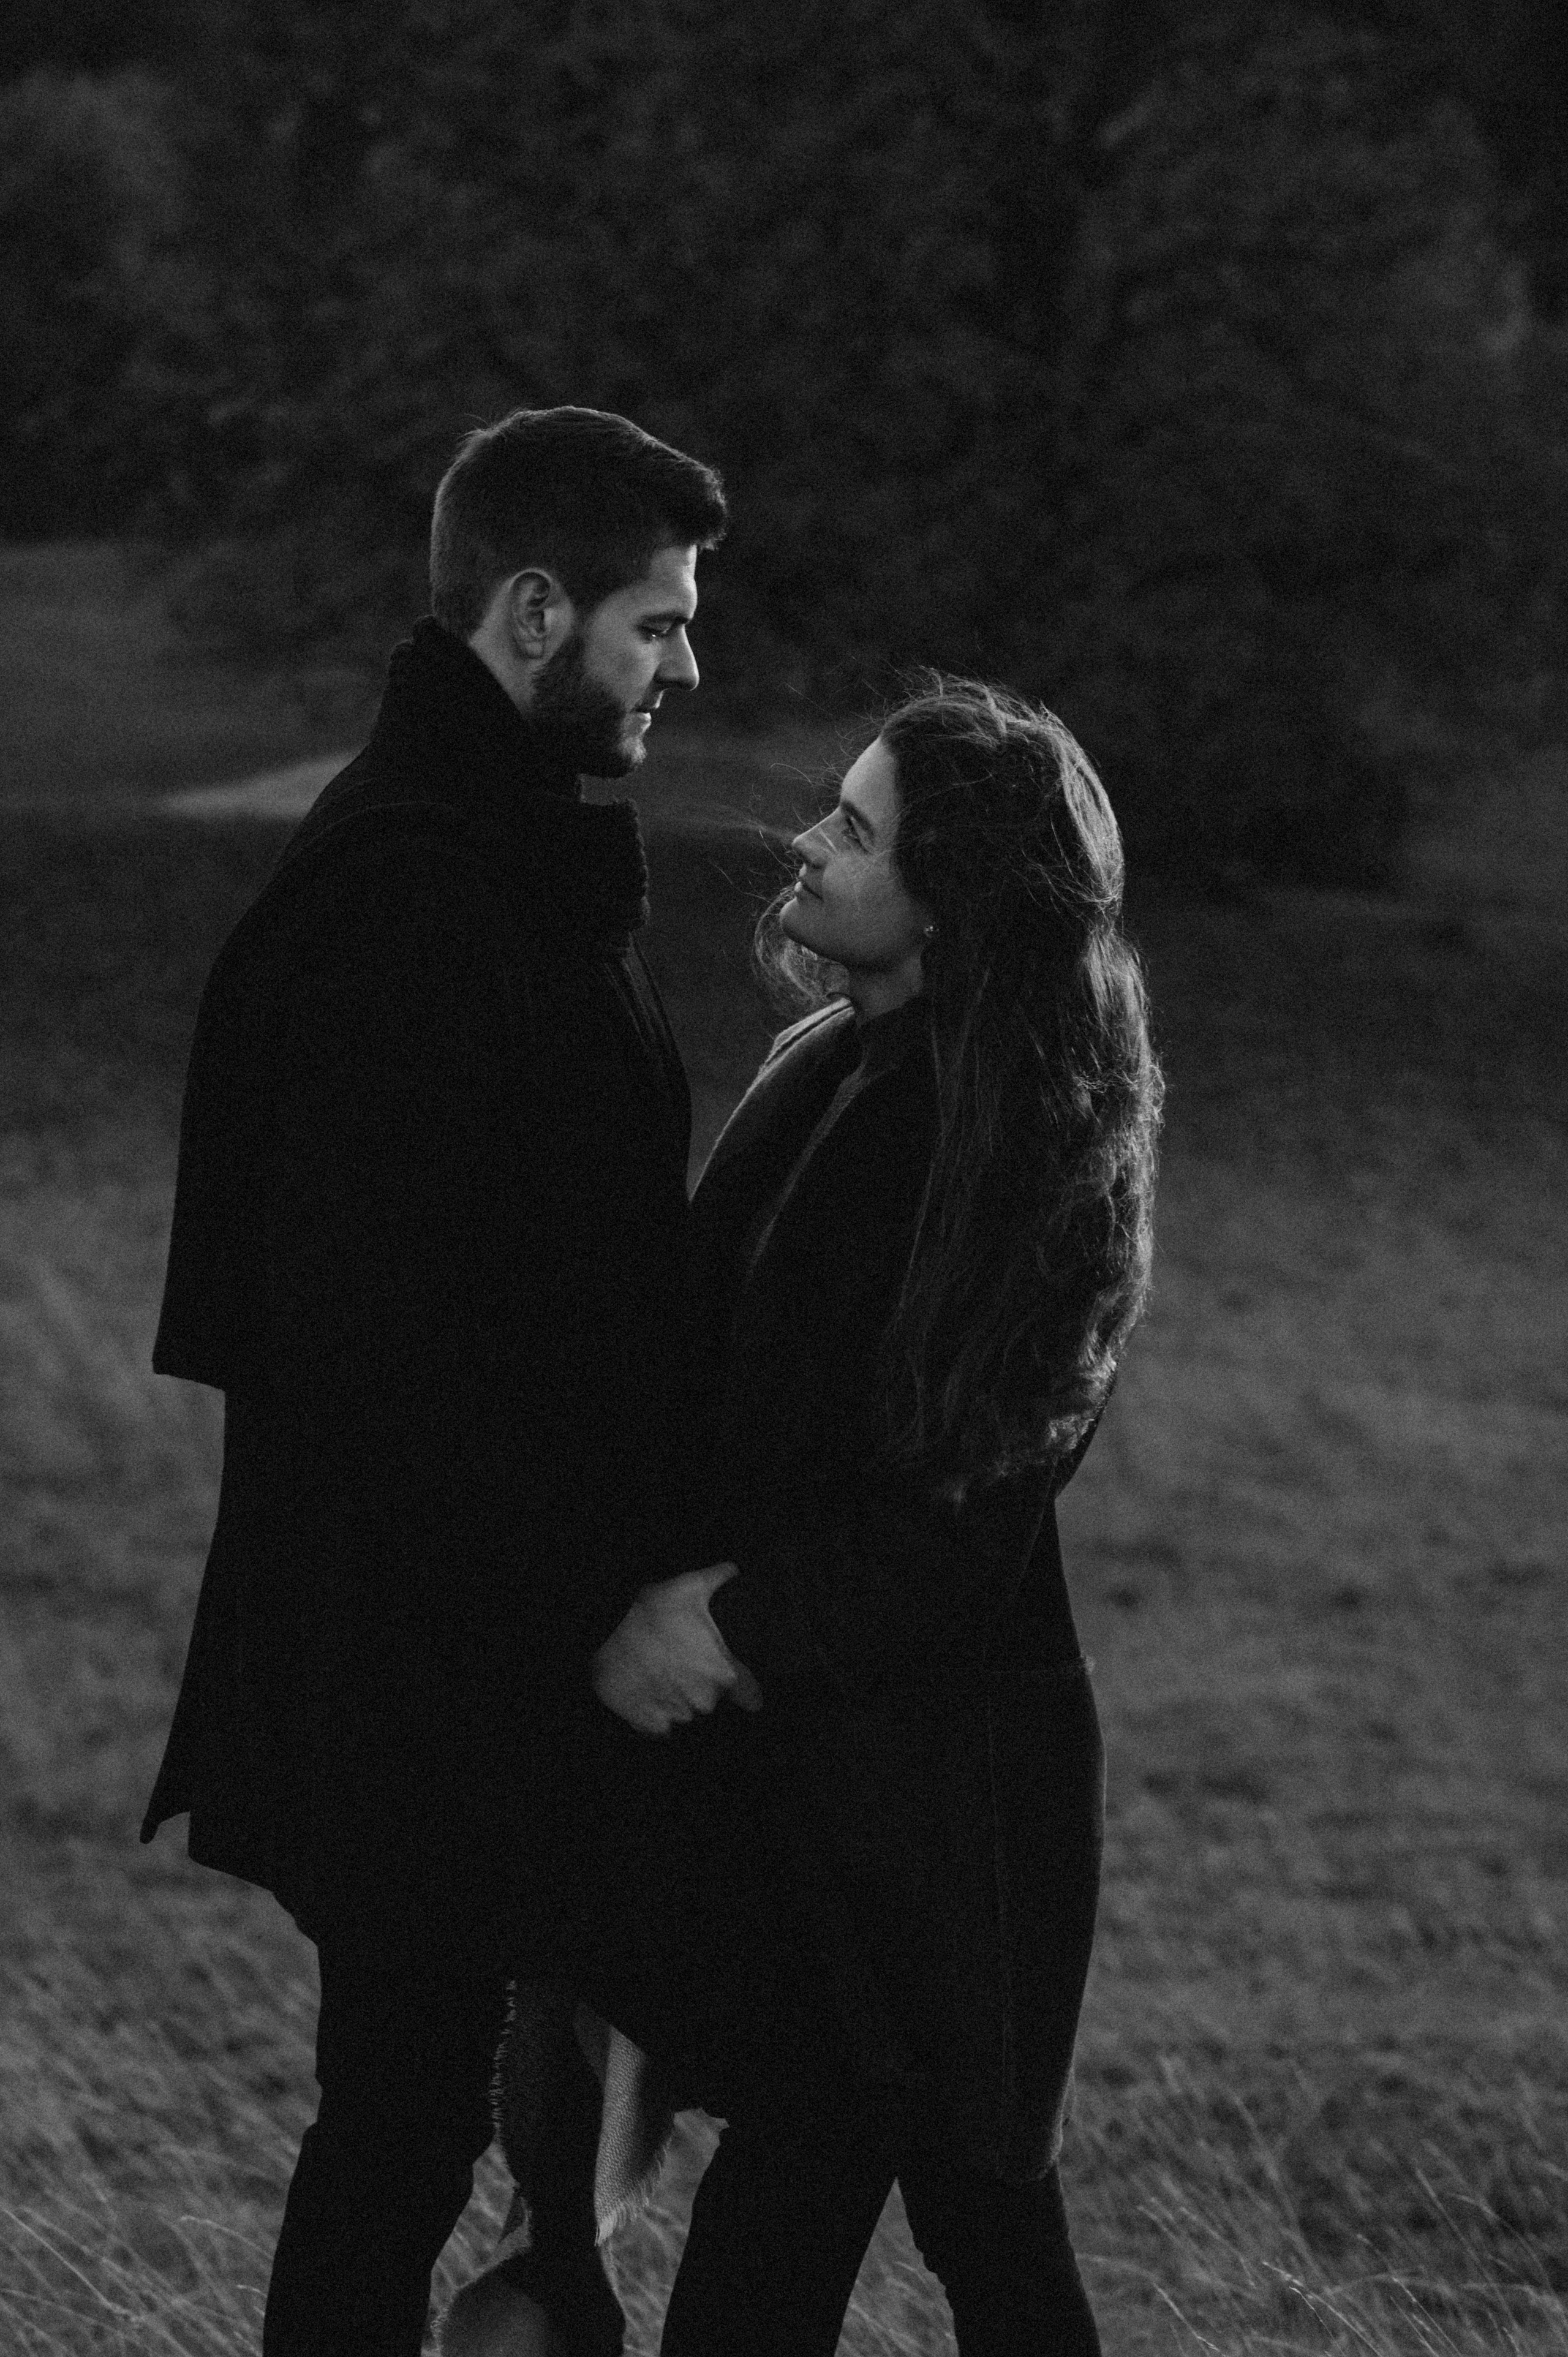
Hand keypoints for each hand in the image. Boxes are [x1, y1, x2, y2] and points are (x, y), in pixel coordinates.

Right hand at [592, 1562, 762, 1736]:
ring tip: (660, 1672)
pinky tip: (647, 1689)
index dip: (745, 1691)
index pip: (749, 1694)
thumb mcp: (688, 1586)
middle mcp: (704, 1698)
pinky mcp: (650, 1723)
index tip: (744, 1692)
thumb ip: (718, 1578)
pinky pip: (661, 1726)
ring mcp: (676, 1713)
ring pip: (686, 1711)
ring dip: (677, 1697)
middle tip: (680, 1661)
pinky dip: (656, 1712)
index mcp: (723, 1671)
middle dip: (700, 1683)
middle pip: (712, 1699)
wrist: (605, 1630)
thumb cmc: (651, 1608)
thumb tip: (732, 1569)